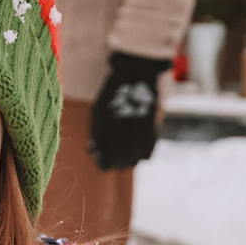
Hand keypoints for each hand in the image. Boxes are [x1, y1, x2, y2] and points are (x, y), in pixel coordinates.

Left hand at [91, 51, 167, 169]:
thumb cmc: (112, 95)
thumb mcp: (97, 114)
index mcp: (104, 139)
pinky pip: (146, 156)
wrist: (134, 78)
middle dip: (115, 160)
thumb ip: (96, 135)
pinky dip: (142, 151)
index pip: (103, 164)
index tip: (101, 151)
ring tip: (127, 144)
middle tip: (114, 148)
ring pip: (133, 163)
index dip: (102, 159)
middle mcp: (121, 144)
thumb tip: (95, 151)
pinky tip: (139, 140)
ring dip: (129, 157)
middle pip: (119, 166)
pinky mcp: (151, 136)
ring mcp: (137, 142)